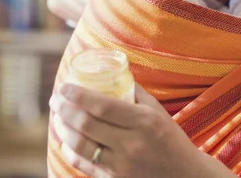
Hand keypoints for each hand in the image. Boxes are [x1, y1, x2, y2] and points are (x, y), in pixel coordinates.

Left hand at [50, 84, 234, 177]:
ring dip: (63, 129)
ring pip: (80, 146)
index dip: (78, 95)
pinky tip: (65, 140)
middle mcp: (131, 144)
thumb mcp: (157, 112)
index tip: (65, 86)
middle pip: (86, 124)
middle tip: (55, 98)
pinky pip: (83, 165)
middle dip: (64, 109)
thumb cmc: (170, 139)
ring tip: (58, 117)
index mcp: (143, 122)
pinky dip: (70, 151)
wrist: (184, 176)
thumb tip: (113, 72)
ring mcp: (121, 165)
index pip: (102, 105)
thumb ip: (135, 92)